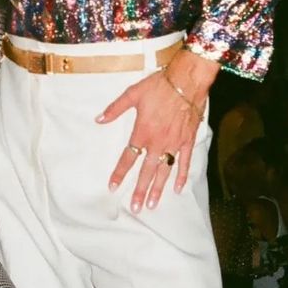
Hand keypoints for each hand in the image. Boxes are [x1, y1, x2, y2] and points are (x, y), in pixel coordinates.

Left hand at [98, 50, 218, 210]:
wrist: (186, 80)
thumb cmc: (159, 85)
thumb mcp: (133, 94)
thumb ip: (115, 109)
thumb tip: (99, 119)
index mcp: (143, 132)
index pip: (128, 157)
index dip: (120, 173)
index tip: (112, 187)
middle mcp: (158, 142)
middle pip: (147, 172)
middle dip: (140, 190)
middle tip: (136, 208)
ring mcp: (174, 143)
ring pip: (165, 171)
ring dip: (158, 189)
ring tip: (152, 204)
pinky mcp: (188, 140)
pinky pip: (185, 162)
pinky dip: (182, 176)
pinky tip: (178, 189)